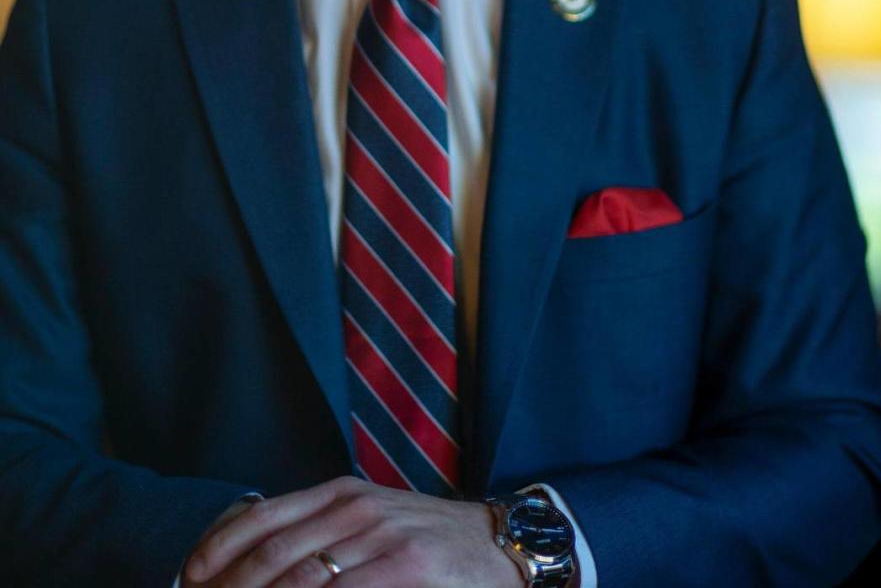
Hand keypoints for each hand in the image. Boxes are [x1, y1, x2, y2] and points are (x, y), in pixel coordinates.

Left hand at [183, 476, 523, 587]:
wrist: (497, 545)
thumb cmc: (426, 541)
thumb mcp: (370, 522)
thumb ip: (321, 534)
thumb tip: (260, 565)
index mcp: (340, 494)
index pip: (263, 515)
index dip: (219, 547)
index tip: (189, 576)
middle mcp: (355, 508)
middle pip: (272, 551)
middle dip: (231, 586)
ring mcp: (381, 537)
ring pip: (300, 577)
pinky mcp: (406, 568)